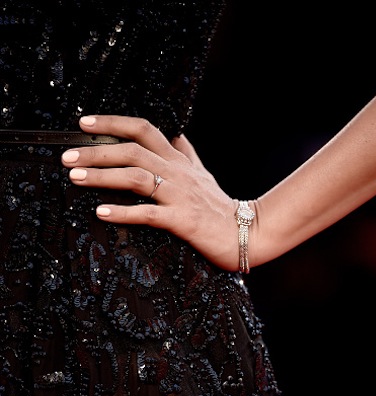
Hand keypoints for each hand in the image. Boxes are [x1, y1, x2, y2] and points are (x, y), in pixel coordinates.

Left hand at [61, 115, 248, 270]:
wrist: (247, 232)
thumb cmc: (220, 205)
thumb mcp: (202, 174)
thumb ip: (186, 154)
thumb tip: (175, 135)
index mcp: (178, 160)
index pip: (144, 130)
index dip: (113, 123)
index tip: (85, 123)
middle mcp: (177, 172)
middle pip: (132, 151)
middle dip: (97, 151)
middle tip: (68, 156)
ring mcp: (180, 195)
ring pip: (136, 177)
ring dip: (103, 176)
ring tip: (76, 178)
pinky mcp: (182, 220)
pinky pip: (148, 213)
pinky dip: (123, 212)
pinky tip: (101, 212)